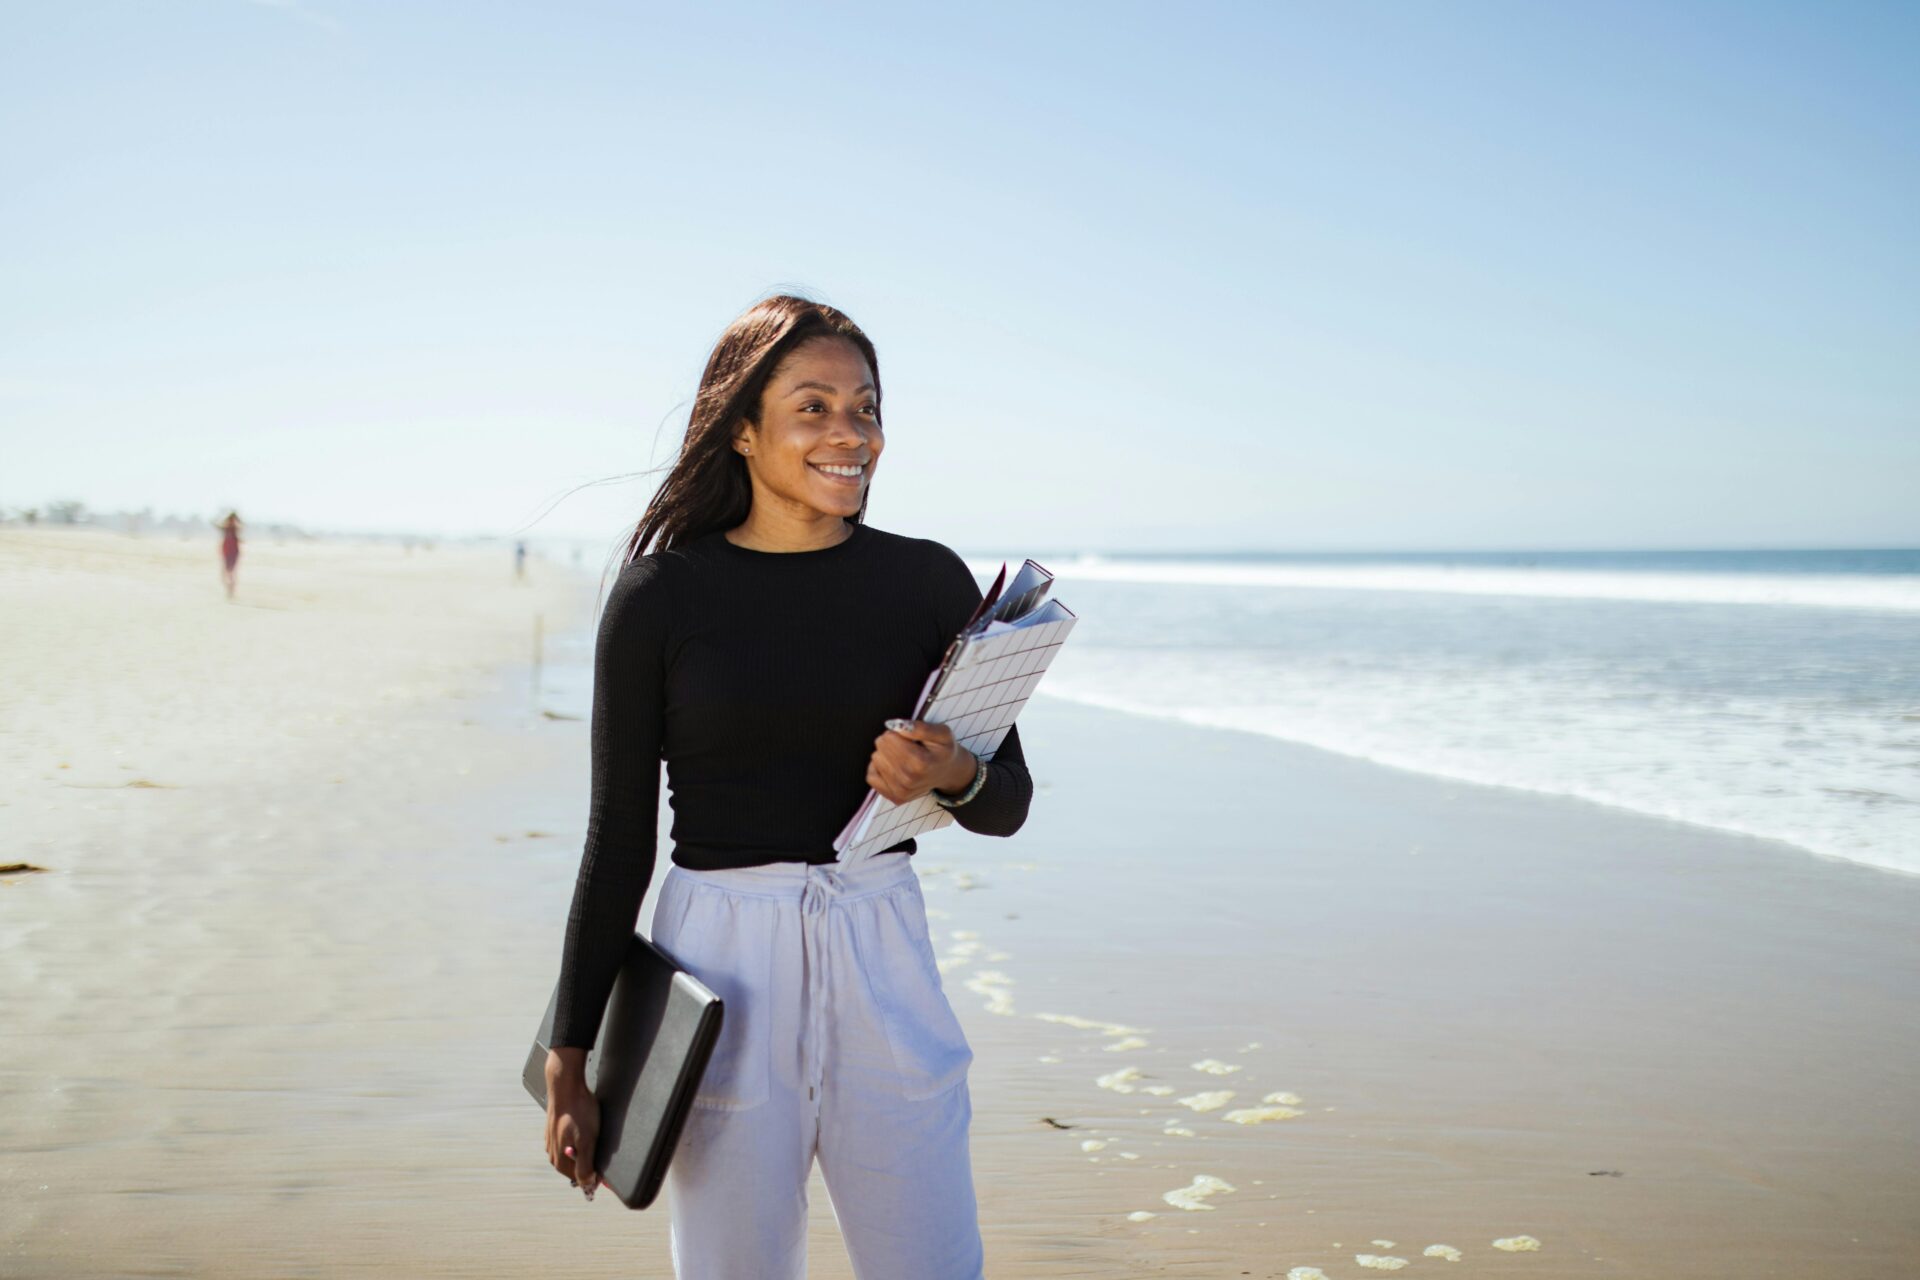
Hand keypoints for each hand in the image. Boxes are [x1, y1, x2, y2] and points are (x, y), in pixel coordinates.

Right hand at [544, 1047, 599, 1199]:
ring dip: (585, 1147)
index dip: (596, 1175)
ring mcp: (552, 1141)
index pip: (581, 1179)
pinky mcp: (555, 1130)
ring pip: (575, 1153)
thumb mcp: (586, 1141)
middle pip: (577, 1167)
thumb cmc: (578, 1112)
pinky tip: (585, 1125)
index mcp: (559, 1161)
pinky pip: (571, 1140)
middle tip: (598, 1143)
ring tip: (591, 1131)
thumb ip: (585, 1166)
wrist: (566, 1086)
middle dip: (590, 1160)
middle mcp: (553, 1153)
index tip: (605, 1165)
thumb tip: (587, 1185)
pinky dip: (580, 1137)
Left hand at [868, 719, 975, 804]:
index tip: (907, 734)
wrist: (948, 772)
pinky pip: (871, 776)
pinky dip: (879, 768)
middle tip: (905, 745)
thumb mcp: (941, 733)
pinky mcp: (895, 798)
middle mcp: (910, 780)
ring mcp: (902, 791)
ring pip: (875, 760)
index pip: (889, 738)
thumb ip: (921, 728)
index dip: (896, 731)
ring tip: (902, 755)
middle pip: (881, 748)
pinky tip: (893, 766)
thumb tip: (897, 726)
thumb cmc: (943, 751)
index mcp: (921, 763)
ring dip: (886, 754)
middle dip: (890, 741)